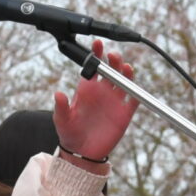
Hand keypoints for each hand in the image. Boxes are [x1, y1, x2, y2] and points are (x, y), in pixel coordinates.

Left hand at [53, 42, 136, 162]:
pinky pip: (133, 101)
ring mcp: (114, 102)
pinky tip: (135, 91)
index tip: (98, 44)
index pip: (93, 66)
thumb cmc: (69, 132)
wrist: (82, 152)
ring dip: (126, 73)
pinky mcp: (124, 114)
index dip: (96, 54)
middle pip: (111, 70)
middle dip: (114, 60)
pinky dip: (136, 95)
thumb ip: (61, 107)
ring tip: (126, 68)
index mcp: (87, 88)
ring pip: (124, 82)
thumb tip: (58, 93)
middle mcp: (102, 91)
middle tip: (113, 56)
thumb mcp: (62, 120)